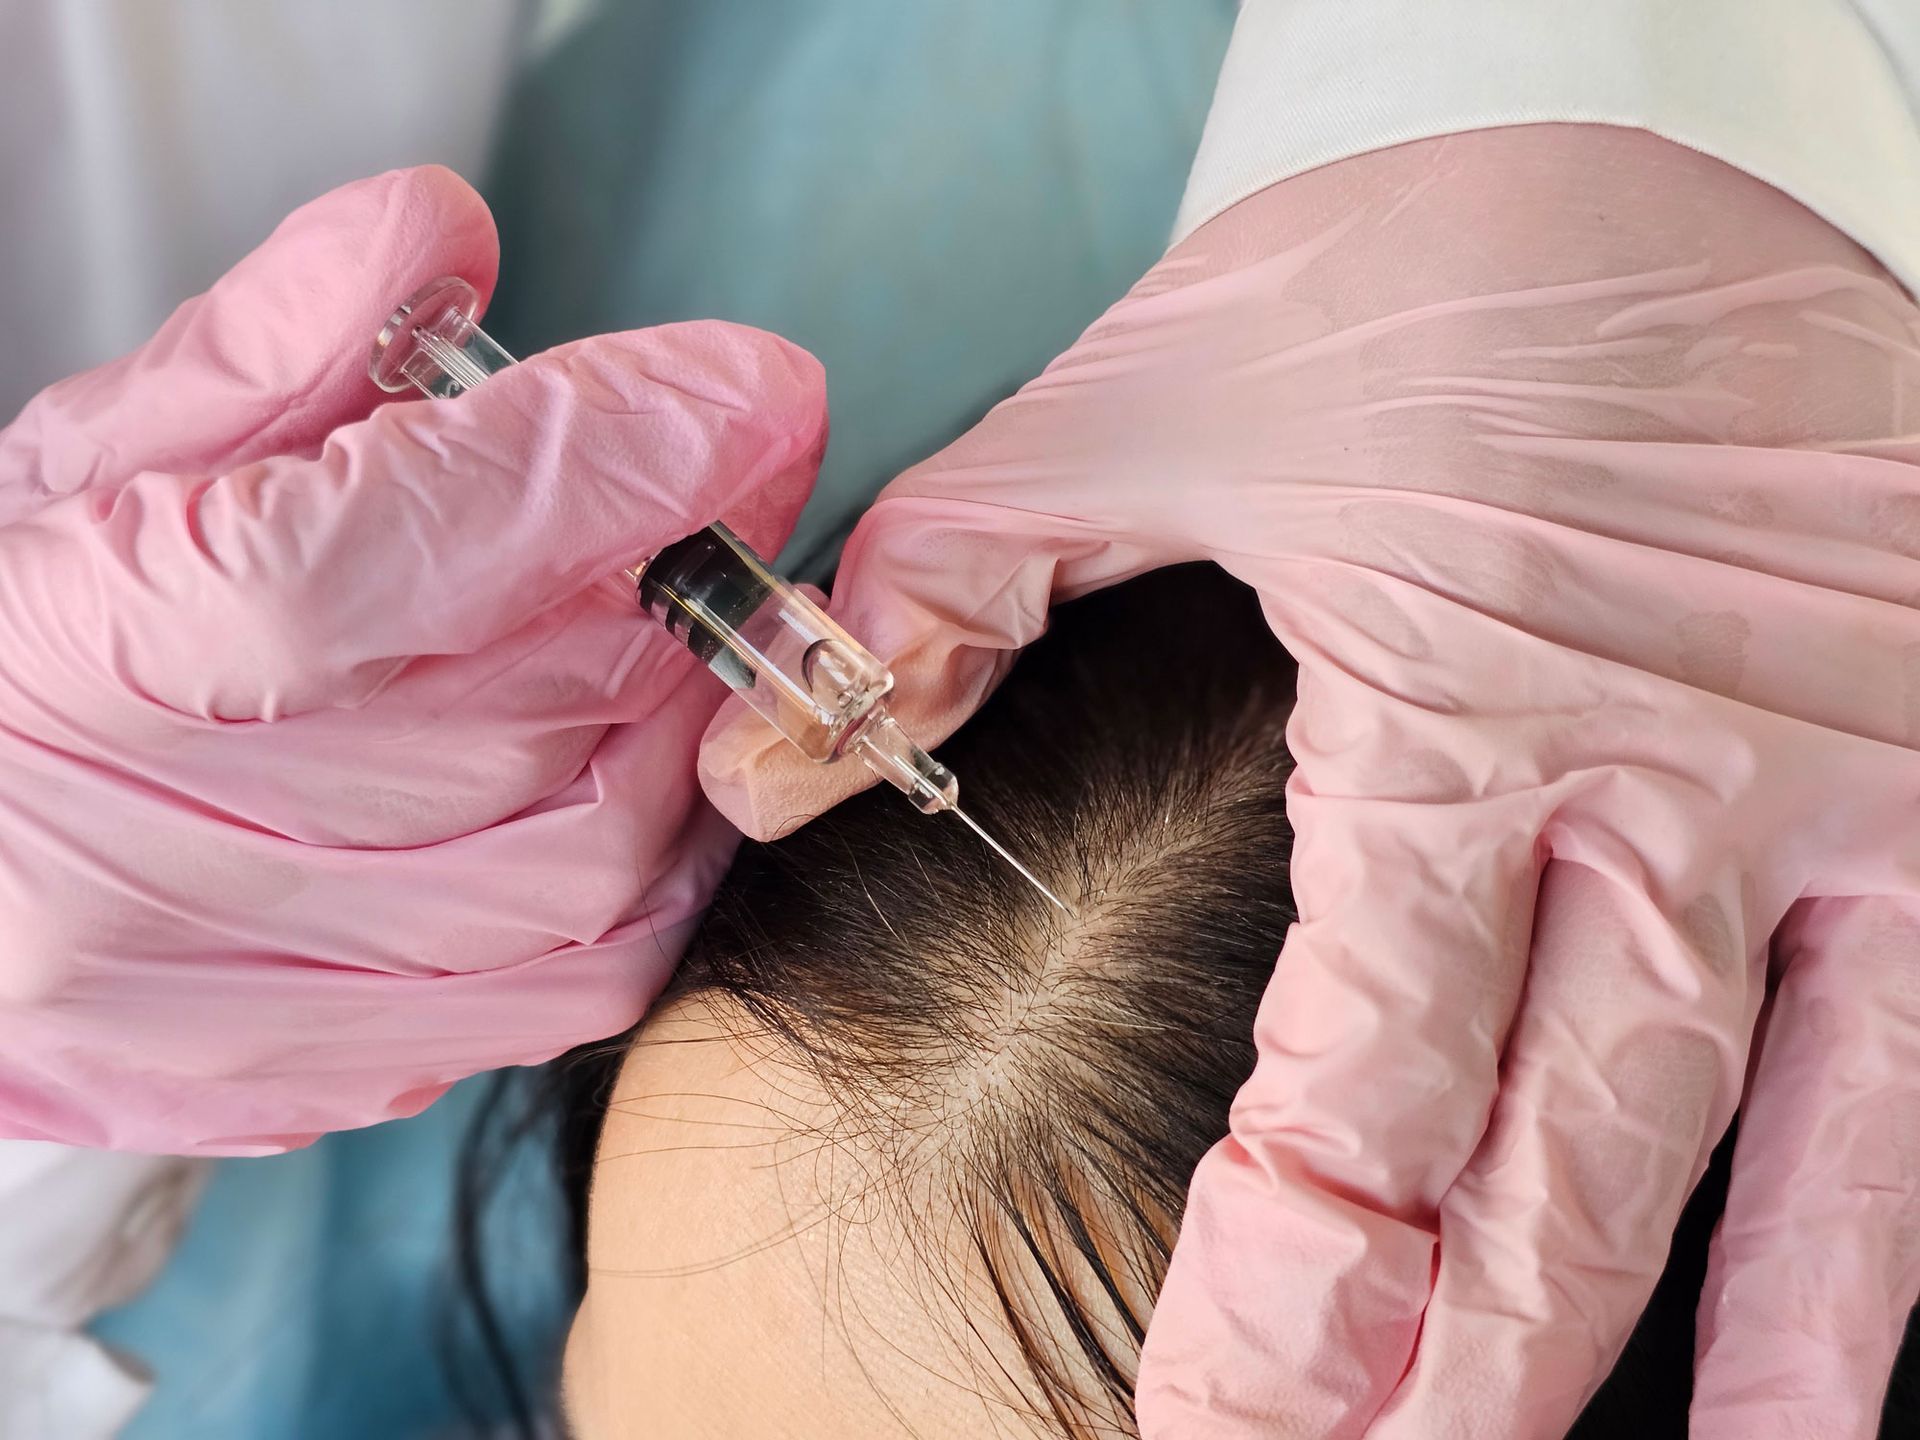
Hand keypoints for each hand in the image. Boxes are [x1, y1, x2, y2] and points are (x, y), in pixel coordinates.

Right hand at [0, 166, 824, 1154]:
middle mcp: (166, 861)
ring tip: (691, 612)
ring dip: (686, 715)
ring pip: (582, 864)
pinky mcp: (318, 1079)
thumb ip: (268, 348)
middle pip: (527, 711)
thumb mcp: (88, 465)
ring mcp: (247, 1002)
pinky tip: (650, 763)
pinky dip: (657, 857)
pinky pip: (573, 988)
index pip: (395, 548)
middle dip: (679, 571)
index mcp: (88, 662)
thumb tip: (446, 229)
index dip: (608, 455)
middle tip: (741, 477)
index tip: (749, 385)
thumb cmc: (1, 655)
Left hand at [701, 126, 1919, 1435]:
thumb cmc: (1421, 280)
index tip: (1209, 1426)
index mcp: (1458, 713)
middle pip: (1558, 1169)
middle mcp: (1673, 792)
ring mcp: (1854, 802)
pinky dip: (1888, 1253)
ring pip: (1790, 1158)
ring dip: (1721, 1376)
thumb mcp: (1155, 391)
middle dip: (1450, 1386)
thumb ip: (951, 578)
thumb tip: (776, 755)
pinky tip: (1851, 1389)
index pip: (1365, 1075)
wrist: (1674, 155)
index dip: (1286, 1287)